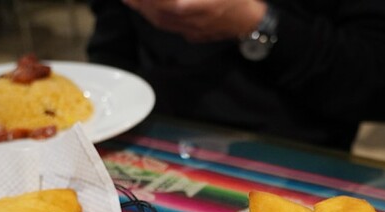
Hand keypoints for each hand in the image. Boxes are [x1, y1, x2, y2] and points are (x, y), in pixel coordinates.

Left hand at [123, 0, 266, 42]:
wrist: (252, 21)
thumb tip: (175, 0)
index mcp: (186, 6)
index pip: (158, 2)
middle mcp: (185, 21)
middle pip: (154, 13)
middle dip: (138, 4)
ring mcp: (189, 31)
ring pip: (160, 22)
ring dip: (145, 12)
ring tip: (133, 2)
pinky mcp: (195, 36)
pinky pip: (170, 27)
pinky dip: (158, 18)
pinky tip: (153, 12)